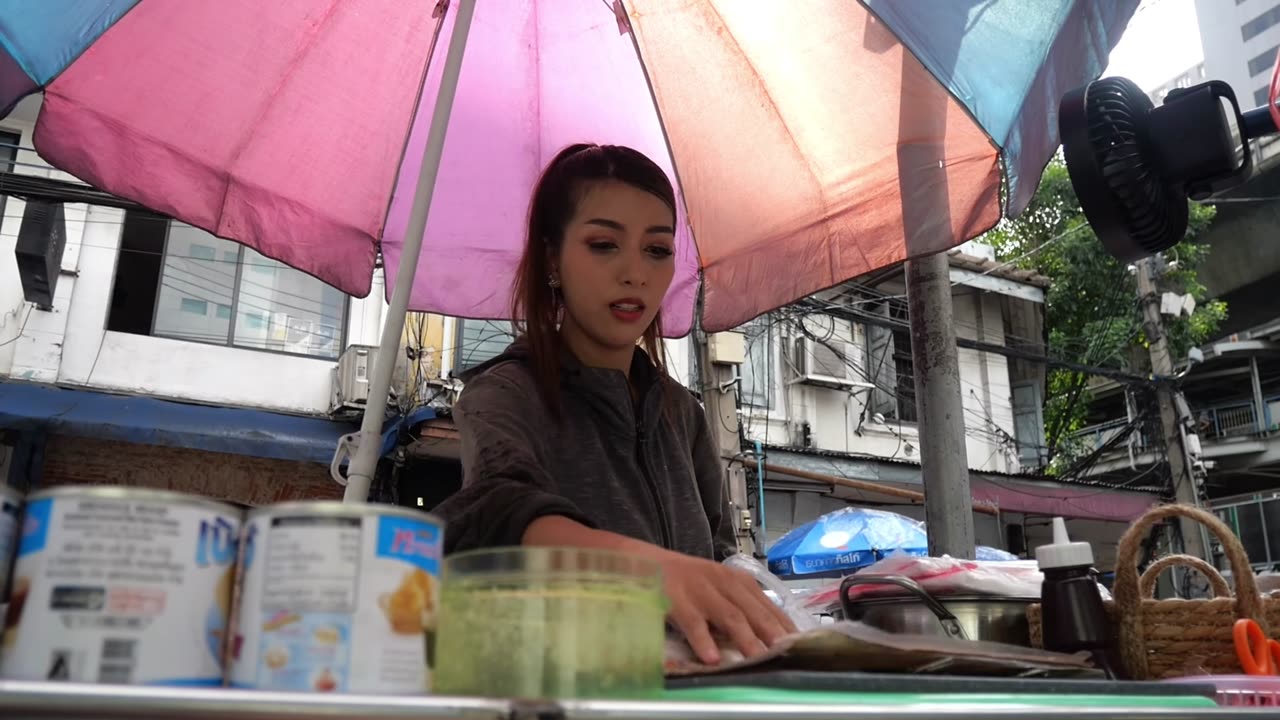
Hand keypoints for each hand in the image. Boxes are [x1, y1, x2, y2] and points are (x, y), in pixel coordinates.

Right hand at [656, 549, 796, 665]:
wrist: (647, 563)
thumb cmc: (689, 582)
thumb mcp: (719, 589)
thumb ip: (741, 608)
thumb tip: (770, 639)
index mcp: (739, 582)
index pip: (769, 606)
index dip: (785, 626)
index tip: (800, 645)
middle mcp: (724, 584)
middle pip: (754, 612)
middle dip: (772, 633)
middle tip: (786, 653)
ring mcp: (701, 592)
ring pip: (729, 617)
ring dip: (745, 639)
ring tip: (757, 659)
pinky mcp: (678, 601)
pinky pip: (693, 624)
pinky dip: (703, 641)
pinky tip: (711, 659)